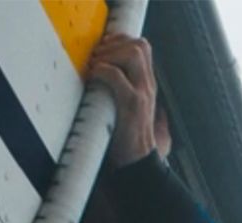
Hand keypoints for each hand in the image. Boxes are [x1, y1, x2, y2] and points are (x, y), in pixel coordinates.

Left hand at [89, 33, 169, 166]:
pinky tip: (93, 78)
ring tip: (95, 66)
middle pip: (139, 45)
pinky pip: (116, 75)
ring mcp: (142, 94)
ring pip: (132, 54)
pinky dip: (101, 71)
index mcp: (147, 85)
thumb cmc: (129, 141)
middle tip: (97, 57)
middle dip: (114, 44)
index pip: (142, 47)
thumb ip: (132, 98)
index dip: (121, 41)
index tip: (103, 48)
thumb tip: (120, 87)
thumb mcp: (135, 113)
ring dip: (109, 55)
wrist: (138, 163)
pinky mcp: (132, 104)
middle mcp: (148, 86)